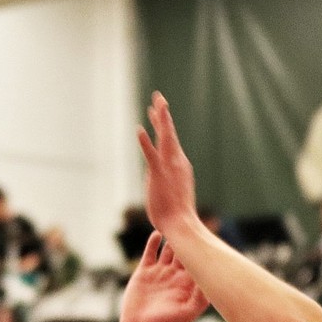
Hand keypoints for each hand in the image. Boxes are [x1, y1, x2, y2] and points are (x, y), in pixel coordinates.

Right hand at [122, 230, 208, 321]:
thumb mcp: (187, 312)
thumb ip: (199, 299)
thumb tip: (212, 283)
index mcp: (187, 284)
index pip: (197, 261)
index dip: (201, 249)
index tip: (207, 234)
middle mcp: (175, 276)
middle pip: (184, 252)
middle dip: (188, 239)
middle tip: (192, 221)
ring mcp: (160, 273)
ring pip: (168, 250)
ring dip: (172, 238)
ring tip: (176, 222)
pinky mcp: (144, 272)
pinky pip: (150, 253)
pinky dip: (153, 242)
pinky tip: (157, 233)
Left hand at [137, 91, 197, 232]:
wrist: (181, 225)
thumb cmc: (176, 213)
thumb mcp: (173, 190)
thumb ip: (168, 179)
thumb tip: (162, 176)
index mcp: (179, 164)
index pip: (171, 139)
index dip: (164, 123)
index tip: (158, 109)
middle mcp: (176, 161)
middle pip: (169, 133)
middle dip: (163, 113)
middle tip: (158, 96)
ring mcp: (168, 166)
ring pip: (165, 138)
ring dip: (160, 120)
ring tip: (155, 104)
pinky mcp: (158, 174)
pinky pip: (150, 155)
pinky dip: (145, 142)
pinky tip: (139, 129)